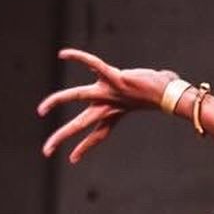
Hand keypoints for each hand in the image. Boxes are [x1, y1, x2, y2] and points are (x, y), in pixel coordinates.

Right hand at [37, 48, 178, 163]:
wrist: (173, 93)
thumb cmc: (160, 92)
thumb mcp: (147, 97)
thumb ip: (148, 91)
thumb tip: (163, 77)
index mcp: (114, 114)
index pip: (97, 134)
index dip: (85, 147)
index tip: (72, 159)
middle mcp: (108, 106)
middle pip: (81, 124)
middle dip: (62, 137)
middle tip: (45, 151)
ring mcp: (110, 92)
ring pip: (78, 96)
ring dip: (58, 101)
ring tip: (41, 110)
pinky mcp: (115, 77)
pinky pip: (93, 63)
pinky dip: (78, 57)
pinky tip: (63, 54)